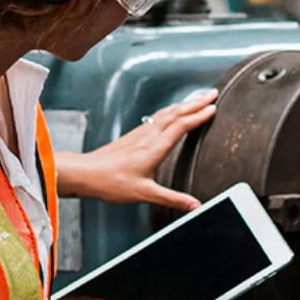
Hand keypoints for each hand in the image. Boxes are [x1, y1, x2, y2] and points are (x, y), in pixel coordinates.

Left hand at [58, 89, 218, 210]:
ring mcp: (140, 133)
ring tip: (198, 98)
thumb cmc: (110, 183)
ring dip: (185, 104)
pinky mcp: (133, 135)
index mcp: (154, 148)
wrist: (85, 174)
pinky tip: (171, 112)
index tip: (214, 109)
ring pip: (167, 112)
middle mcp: (148, 136)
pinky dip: (171, 110)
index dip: (199, 116)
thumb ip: (172, 199)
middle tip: (213, 94)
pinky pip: (157, 116)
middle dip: (197, 102)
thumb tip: (194, 205)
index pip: (181, 126)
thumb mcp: (145, 194)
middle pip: (176, 113)